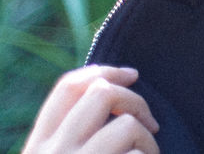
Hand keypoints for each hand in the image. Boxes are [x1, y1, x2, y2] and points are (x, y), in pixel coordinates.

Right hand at [23, 65, 159, 153]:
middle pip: (101, 94)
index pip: (67, 88)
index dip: (105, 71)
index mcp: (37, 147)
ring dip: (148, 140)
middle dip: (136, 102)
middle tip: (152, 124)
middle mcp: (50, 153)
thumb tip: (109, 92)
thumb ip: (71, 136)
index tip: (132, 74)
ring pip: (127, 125)